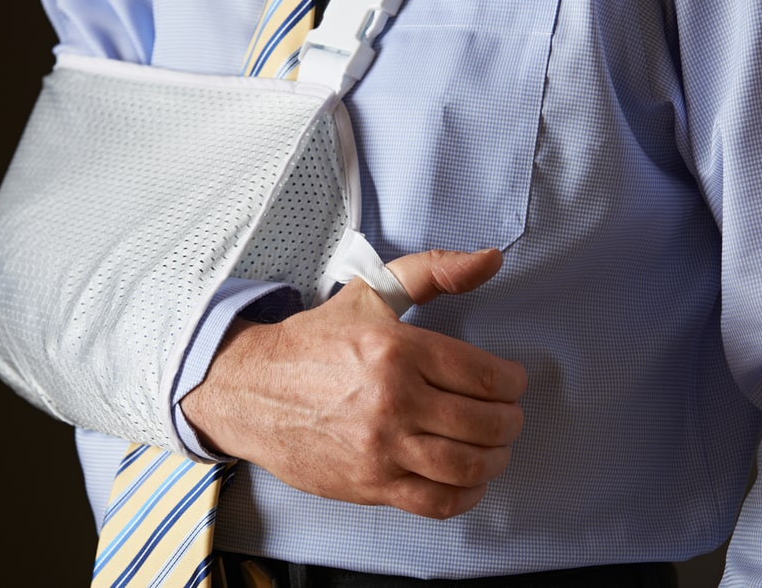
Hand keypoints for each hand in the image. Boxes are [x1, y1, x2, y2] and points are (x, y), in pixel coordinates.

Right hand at [181, 248, 526, 518]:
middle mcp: (393, 400)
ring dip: (495, 459)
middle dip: (509, 421)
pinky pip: (437, 502)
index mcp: (399, 349)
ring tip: (492, 448)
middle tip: (505, 416)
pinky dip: (466, 495)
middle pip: (486, 423)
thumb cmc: (312, 342)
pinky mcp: (368, 483)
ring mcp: (380, 447)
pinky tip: (468, 479)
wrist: (248, 389)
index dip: (513, 382)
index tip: (509, 382)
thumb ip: (434, 270)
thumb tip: (490, 259)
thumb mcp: (370, 293)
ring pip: (468, 466)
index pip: (489, 376)